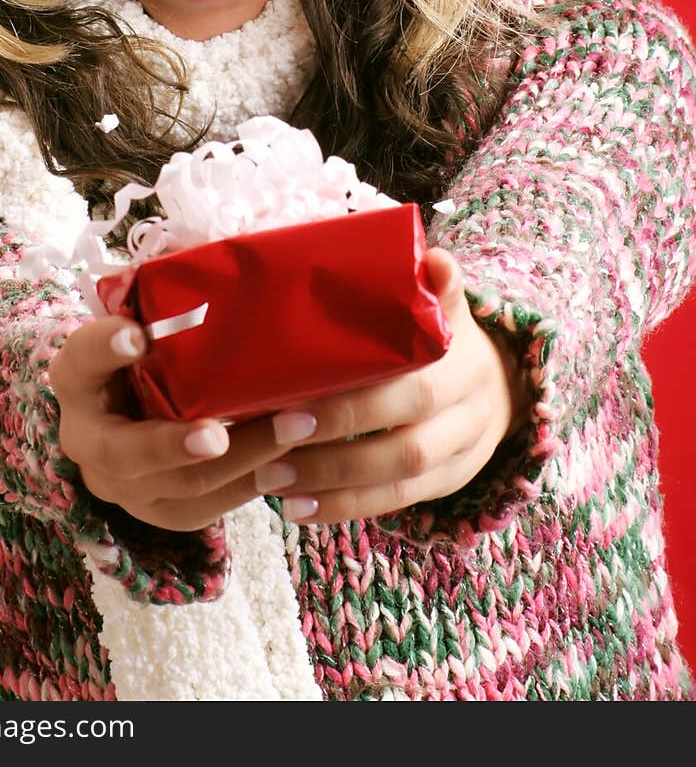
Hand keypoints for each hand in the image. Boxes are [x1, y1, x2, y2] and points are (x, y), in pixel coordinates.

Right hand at [47, 315, 301, 530]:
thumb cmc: (154, 346)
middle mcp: (86, 436)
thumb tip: (235, 250)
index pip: (81, 357)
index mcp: (78, 375)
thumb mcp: (149, 314)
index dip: (105, 347)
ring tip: (296, 429)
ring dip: (243, 462)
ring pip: (179, 488)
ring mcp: (119, 483)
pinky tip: (292, 462)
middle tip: (222, 432)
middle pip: (127, 451)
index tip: (137, 332)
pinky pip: (204, 512)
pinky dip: (250, 487)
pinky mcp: (156, 511)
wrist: (134, 406)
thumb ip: (172, 291)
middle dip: (179, 445)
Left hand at [253, 246, 528, 524]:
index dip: (355, 404)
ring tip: (271, 480)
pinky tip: (298, 509)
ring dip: (332, 486)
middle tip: (273, 439)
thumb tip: (434, 256)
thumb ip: (434, 285)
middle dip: (336, 447)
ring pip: (401, 482)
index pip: (415, 387)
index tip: (290, 402)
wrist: (495, 378)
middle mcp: (471, 412)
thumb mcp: (444, 304)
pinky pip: (398, 504)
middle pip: (407, 444)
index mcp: (464, 361)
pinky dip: (345, 508)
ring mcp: (463, 453)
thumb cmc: (441, 333)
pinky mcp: (448, 483)